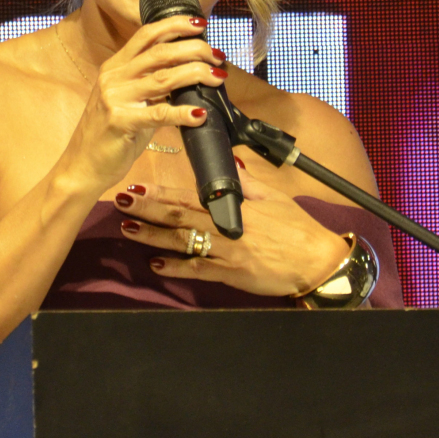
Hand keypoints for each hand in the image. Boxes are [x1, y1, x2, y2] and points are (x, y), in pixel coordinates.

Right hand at [57, 16, 229, 191]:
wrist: (82, 166)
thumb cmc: (109, 135)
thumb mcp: (127, 101)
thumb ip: (151, 86)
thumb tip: (188, 76)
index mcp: (115, 67)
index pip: (147, 35)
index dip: (175, 25)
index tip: (200, 25)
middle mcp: (113, 77)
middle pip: (160, 52)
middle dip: (194, 49)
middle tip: (217, 56)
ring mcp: (115, 98)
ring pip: (163, 77)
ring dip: (195, 74)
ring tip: (217, 77)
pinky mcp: (120, 122)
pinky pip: (159, 114)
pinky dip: (183, 113)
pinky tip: (200, 114)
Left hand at [113, 152, 351, 296]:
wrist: (318, 261)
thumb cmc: (298, 228)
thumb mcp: (274, 197)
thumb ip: (246, 182)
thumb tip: (230, 162)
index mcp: (235, 206)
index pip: (191, 195)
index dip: (162, 191)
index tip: (139, 185)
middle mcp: (226, 227)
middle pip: (179, 215)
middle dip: (147, 208)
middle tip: (121, 201)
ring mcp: (227, 251)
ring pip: (183, 241)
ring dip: (152, 236)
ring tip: (127, 229)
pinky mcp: (232, 274)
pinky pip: (199, 271)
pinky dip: (177, 268)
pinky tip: (156, 266)